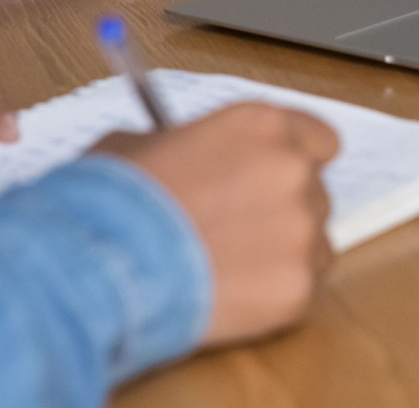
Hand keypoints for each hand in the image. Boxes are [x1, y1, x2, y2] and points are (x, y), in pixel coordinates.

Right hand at [94, 103, 338, 346]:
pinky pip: (303, 287)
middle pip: (314, 191)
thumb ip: (185, 144)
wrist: (100, 267)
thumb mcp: (140, 145)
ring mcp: (300, 231)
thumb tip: (185, 152)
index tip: (271, 178)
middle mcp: (293, 169)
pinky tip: (230, 292)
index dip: (294, 160)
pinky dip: (274, 293)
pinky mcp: (297, 288)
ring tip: (226, 266)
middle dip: (281, 209)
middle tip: (235, 229)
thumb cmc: (111, 202)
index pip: (318, 140)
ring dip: (281, 252)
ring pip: (313, 242)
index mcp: (262, 124)